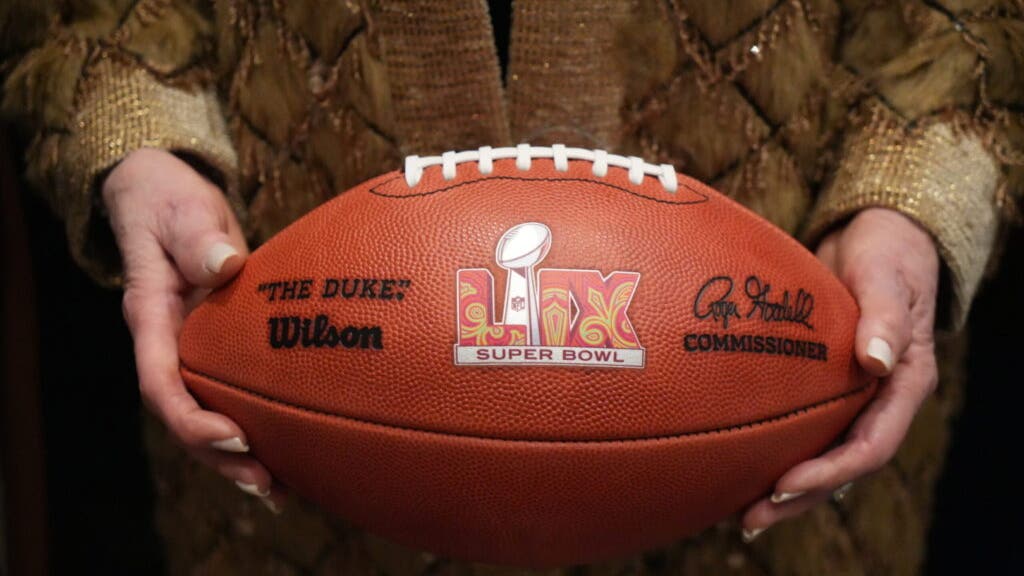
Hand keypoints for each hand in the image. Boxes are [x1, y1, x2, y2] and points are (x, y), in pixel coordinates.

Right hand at [104, 148, 281, 511]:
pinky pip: (230, 395)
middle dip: (222, 457)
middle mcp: (169, 343)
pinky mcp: (216, 348)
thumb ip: (197, 236)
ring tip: (283, 491)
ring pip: (207, 415)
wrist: (164, 197)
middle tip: (268, 486)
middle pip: (185, 416)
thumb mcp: (181, 209)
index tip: (233, 437)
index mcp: (152, 317)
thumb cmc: (171, 202)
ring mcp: (191, 350)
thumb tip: (224, 262)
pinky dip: (257, 425)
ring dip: (240, 456)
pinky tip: (292, 452)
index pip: (160, 382)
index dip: (191, 418)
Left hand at [741, 208, 939, 539]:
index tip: (784, 484)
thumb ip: (884, 316)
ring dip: (784, 486)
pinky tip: (737, 464)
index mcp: (906, 384)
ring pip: (821, 454)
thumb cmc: (886, 253)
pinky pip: (804, 428)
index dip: (829, 473)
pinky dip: (775, 449)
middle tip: (750, 521)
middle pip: (842, 466)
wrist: (876, 235)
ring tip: (739, 512)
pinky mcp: (826, 385)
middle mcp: (880, 400)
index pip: (870, 446)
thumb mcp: (887, 277)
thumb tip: (879, 362)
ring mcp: (854, 396)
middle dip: (798, 497)